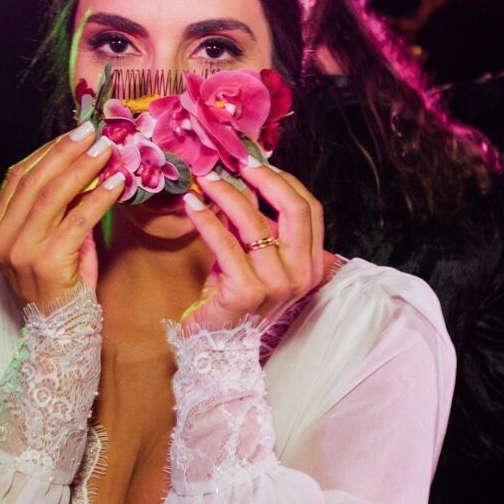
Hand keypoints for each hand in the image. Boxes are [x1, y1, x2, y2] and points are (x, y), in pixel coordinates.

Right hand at [0, 125, 127, 310]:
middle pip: (34, 181)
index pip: (17, 177)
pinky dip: (99, 198)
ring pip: (52, 196)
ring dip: (83, 168)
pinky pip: (77, 221)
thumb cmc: (60, 285)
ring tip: (108, 151)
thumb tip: (83, 164)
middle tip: (94, 132)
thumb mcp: (48, 240)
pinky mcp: (47, 265)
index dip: (47, 151)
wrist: (60, 335)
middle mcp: (1, 239)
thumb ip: (55, 208)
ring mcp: (21, 253)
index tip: (75, 133)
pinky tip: (117, 184)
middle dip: (66, 152)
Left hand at [179, 157, 327, 334]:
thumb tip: (245, 177)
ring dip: (226, 194)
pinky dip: (207, 219)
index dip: (284, 181)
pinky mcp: (246, 292)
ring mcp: (277, 285)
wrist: (216, 342)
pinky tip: (192, 204)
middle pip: (294, 210)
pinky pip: (226, 243)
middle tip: (235, 162)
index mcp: (311, 264)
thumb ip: (260, 223)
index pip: (309, 210)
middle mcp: (301, 275)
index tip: (256, 162)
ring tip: (205, 179)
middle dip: (263, 178)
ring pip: (255, 223)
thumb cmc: (234, 295)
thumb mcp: (255, 255)